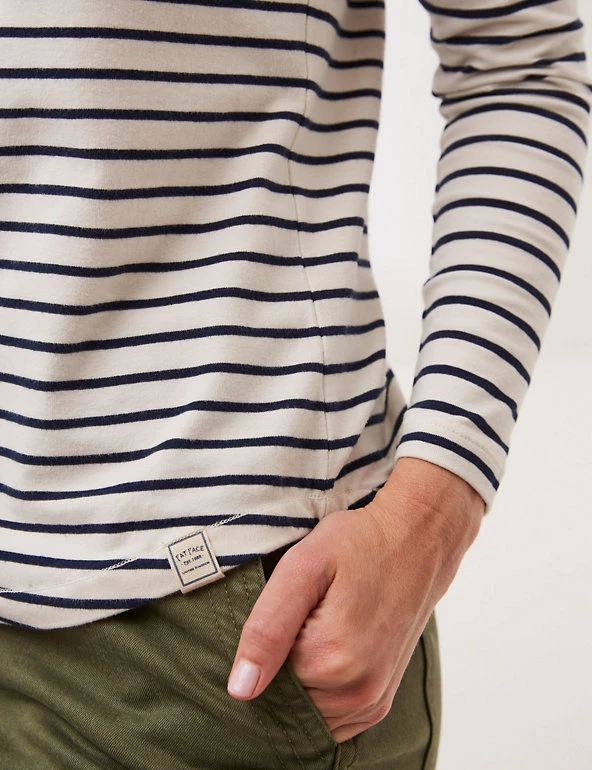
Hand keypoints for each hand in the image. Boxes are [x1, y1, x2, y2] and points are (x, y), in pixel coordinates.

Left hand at [227, 458, 483, 741]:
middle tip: (298, 617)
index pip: (262, 682)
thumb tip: (240, 689)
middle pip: (284, 703)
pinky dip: (318, 695)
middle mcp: (357, 694)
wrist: (416, 539)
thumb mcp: (302, 567)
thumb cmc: (358, 544)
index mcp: (331, 662)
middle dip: (278, 669)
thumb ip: (267, 627)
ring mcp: (373, 702)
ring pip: (306, 714)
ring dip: (299, 683)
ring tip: (313, 630)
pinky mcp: (380, 702)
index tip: (281, 614)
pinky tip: (323, 653)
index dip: (260, 649)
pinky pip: (331, 720)